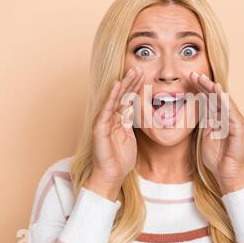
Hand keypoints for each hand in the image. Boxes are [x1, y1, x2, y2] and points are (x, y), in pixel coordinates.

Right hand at [86, 66, 143, 200]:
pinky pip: (107, 109)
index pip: (127, 99)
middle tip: (139, 68)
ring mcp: (104, 121)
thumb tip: (133, 108)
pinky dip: (112, 96)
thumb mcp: (130, 136)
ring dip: (124, 84)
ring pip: (115, 98)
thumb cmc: (120, 159)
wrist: (111, 175)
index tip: (143, 75)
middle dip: (131, 81)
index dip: (135, 87)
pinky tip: (117, 85)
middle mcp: (110, 117)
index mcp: (118, 119)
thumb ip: (129, 122)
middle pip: (122, 95)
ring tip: (132, 72)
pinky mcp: (100, 127)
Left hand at [190, 71, 243, 194]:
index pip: (207, 98)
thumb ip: (202, 122)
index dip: (198, 88)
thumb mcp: (204, 136)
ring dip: (213, 88)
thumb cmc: (217, 158)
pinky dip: (225, 101)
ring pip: (223, 100)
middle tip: (192, 73)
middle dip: (204, 84)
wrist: (228, 175)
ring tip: (203, 79)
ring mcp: (234, 121)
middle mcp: (227, 116)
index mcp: (217, 118)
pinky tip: (218, 91)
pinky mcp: (239, 128)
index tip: (187, 78)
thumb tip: (191, 112)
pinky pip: (232, 111)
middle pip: (215, 96)